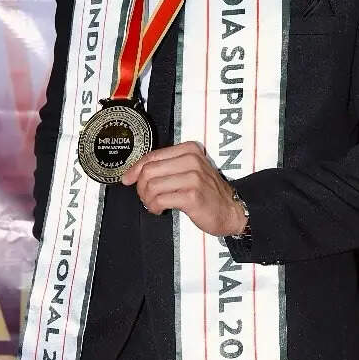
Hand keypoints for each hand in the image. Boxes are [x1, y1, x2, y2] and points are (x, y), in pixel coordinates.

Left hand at [120, 141, 247, 236]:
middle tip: (146, 197)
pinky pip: (160, 199)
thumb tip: (134, 173)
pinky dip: (154, 207)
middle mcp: (192, 160)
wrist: (230, 209)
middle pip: (149, 170)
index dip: (135, 168)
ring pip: (152, 185)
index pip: (152, 155)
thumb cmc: (207, 192)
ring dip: (147, 199)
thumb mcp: (190, 171)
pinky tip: (160, 209)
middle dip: (141, 187)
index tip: (127, 178)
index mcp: (189, 150)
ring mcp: (193, 177)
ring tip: (153, 204)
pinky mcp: (192, 196)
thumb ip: (167, 166)